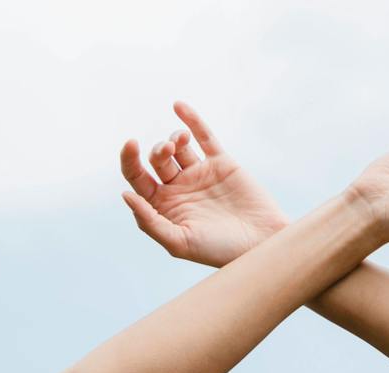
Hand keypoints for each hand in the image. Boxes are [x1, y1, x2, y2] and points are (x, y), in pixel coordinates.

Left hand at [118, 101, 290, 266]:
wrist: (262, 243)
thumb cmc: (219, 250)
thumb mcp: (179, 242)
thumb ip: (149, 221)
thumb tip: (125, 194)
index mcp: (164, 207)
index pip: (137, 178)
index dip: (129, 160)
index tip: (131, 145)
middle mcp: (180, 188)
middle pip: (157, 159)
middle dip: (157, 150)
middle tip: (167, 151)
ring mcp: (201, 174)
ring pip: (178, 145)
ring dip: (174, 137)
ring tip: (179, 142)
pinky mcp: (222, 164)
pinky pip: (204, 137)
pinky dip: (191, 120)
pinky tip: (178, 105)